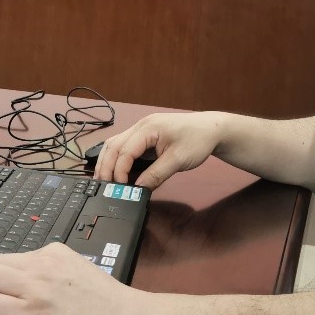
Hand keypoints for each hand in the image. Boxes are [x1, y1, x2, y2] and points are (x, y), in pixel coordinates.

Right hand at [95, 112, 223, 189]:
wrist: (211, 129)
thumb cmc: (197, 141)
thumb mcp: (178, 160)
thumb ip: (156, 175)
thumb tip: (137, 189)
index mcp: (148, 128)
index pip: (125, 150)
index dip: (119, 170)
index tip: (119, 188)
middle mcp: (140, 126)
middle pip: (114, 145)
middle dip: (106, 166)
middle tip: (102, 186)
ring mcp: (142, 129)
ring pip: (116, 144)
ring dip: (108, 161)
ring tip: (104, 180)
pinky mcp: (145, 136)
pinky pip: (125, 146)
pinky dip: (117, 159)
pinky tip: (116, 171)